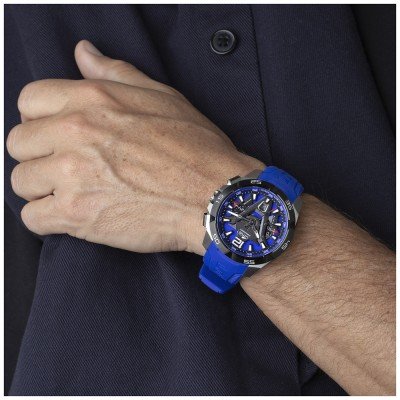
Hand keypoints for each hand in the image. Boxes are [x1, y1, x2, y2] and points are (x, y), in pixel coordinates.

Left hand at [7, 40, 264, 254]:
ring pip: (21, 182)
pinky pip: (32, 218)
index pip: (29, 100)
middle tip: (67, 167)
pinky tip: (71, 216)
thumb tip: (84, 53)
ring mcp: (72, 175)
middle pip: (18, 143)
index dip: (40, 119)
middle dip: (39, 155)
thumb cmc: (196, 148)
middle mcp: (74, 133)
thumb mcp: (162, 97)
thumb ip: (116, 73)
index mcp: (92, 99)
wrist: (215, 197)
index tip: (56, 135)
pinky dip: (47, 219)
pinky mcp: (77, 215)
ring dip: (42, 188)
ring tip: (72, 193)